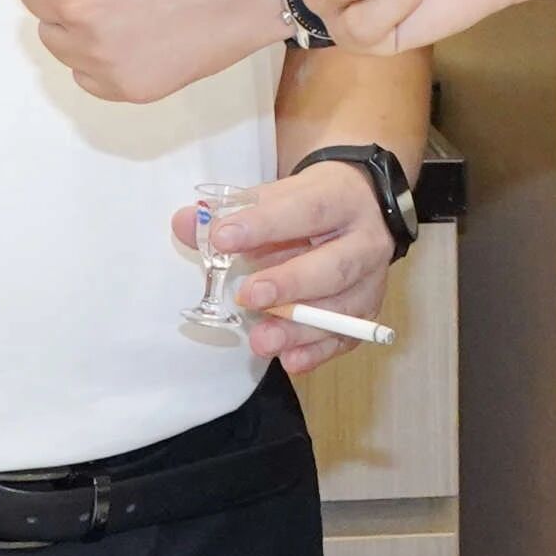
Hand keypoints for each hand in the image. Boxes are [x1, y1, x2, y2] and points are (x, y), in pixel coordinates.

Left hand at [187, 162, 394, 371]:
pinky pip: (346, 338)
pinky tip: (289, 360)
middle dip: (290, 284)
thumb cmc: (309, 204)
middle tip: (248, 297)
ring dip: (299, 329)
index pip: (306, 210)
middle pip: (334, 266)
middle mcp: (366, 240)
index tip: (222, 239)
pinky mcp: (369, 311)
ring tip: (261, 340)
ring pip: (343, 309)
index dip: (264, 225)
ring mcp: (372, 280)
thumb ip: (230, 211)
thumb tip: (184, 224)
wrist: (361, 208)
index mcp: (341, 199)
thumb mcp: (275, 196)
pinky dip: (317, 352)